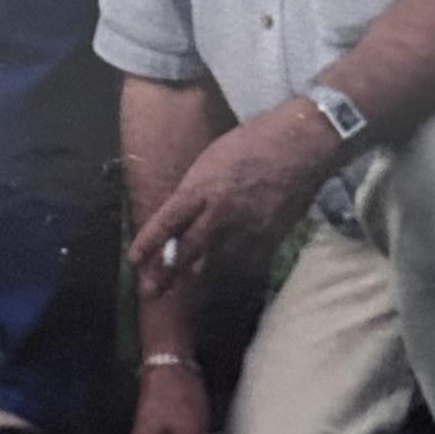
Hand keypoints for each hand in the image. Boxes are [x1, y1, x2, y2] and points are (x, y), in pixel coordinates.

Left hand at [129, 106, 331, 295]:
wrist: (301, 143)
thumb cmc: (254, 141)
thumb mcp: (213, 157)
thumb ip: (197, 189)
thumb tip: (182, 215)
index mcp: (203, 186)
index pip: (168, 221)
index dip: (149, 243)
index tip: (133, 260)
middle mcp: (221, 212)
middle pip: (188, 250)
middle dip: (167, 274)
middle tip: (150, 292)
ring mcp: (247, 229)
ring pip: (215, 262)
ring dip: (198, 273)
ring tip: (185, 284)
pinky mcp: (270, 238)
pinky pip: (245, 263)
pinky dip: (231, 268)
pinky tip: (224, 272)